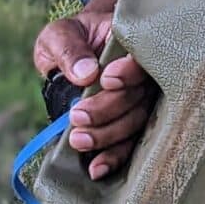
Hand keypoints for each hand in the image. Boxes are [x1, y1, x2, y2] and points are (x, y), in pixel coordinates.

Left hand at [33, 10, 156, 180]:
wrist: (73, 57)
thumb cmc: (70, 40)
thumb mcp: (60, 34)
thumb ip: (69, 48)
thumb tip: (85, 74)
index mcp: (131, 45)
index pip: (142, 59)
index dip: (130, 72)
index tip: (106, 79)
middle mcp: (145, 76)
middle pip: (139, 97)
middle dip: (108, 110)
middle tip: (78, 117)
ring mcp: (142, 102)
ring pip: (136, 123)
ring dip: (108, 137)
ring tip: (79, 141)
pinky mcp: (131, 125)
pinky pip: (130, 145)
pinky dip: (115, 158)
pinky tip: (98, 169)